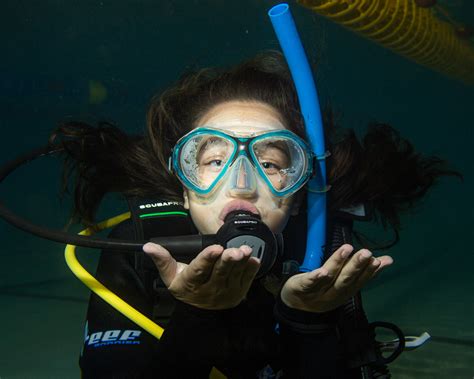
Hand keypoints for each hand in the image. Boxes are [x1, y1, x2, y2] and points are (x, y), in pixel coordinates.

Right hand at [143, 242, 260, 309]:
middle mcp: (210, 288)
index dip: (208, 258)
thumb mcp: (171, 277)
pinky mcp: (238, 293)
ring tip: (245, 251)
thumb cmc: (186, 288)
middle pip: (220, 272)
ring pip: (235, 274)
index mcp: (192, 282)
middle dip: (228, 260)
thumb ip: (162, 260)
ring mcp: (226, 292)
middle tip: (234, 250)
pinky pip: (246, 280)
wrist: (200, 314)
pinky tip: (253, 259)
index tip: (216, 248)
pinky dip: (251, 269)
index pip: (200, 269)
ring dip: (241, 262)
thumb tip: (148, 246)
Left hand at [280, 244, 392, 312]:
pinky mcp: (302, 287)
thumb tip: (388, 260)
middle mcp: (334, 292)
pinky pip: (309, 283)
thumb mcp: (346, 283)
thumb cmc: (324, 289)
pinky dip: (316, 277)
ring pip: (330, 277)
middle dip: (357, 266)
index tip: (381, 260)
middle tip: (367, 253)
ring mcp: (318, 291)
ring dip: (339, 263)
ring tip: (348, 249)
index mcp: (346, 290)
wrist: (295, 304)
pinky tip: (322, 271)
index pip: (360, 280)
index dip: (371, 271)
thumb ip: (364, 272)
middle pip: (347, 279)